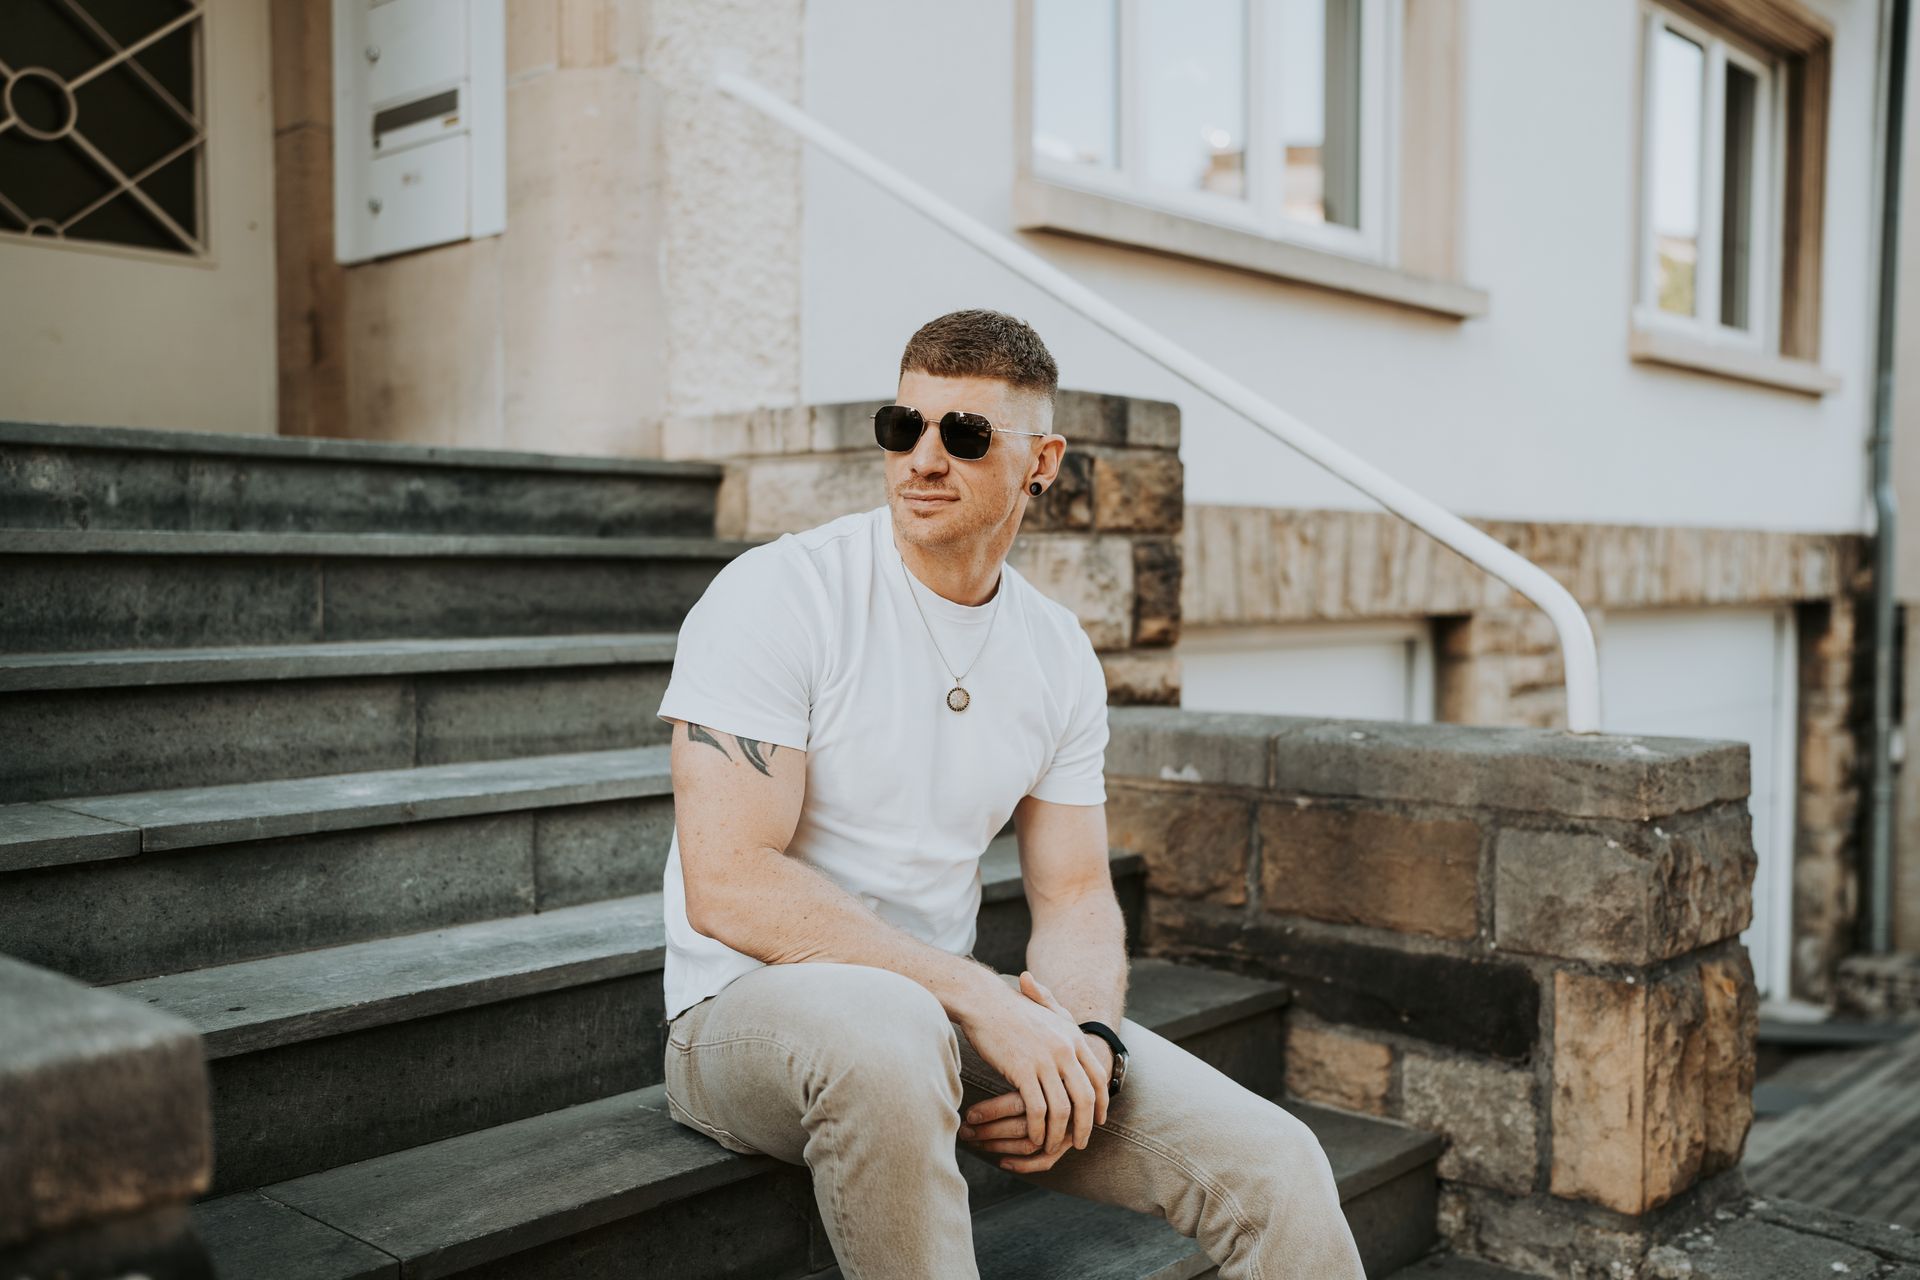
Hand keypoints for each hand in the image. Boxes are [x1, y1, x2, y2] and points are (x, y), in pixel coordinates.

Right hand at [956, 973, 1111, 1171]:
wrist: (983, 1000)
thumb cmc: (1010, 1008)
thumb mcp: (1047, 1013)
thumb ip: (1065, 1029)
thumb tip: (1077, 1051)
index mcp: (1073, 1036)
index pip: (1098, 1076)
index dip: (1101, 1102)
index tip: (1097, 1120)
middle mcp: (1064, 1049)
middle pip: (1085, 1097)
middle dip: (1085, 1125)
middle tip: (1080, 1143)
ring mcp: (1045, 1060)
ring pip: (1062, 1109)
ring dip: (1059, 1133)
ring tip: (1052, 1147)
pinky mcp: (1022, 1070)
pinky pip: (1037, 1109)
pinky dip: (1038, 1129)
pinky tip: (1034, 1138)